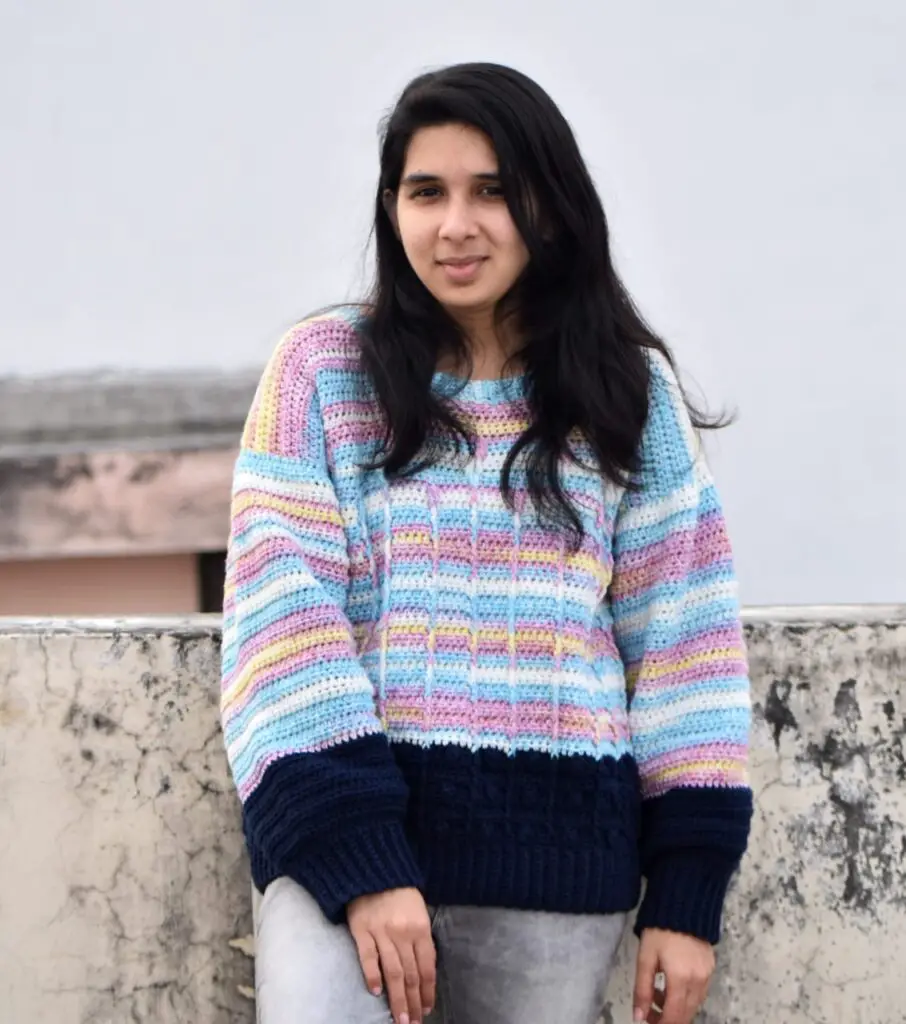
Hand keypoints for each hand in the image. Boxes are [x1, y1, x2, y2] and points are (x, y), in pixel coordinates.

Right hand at [347, 887, 435, 1023]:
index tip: (426, 1009)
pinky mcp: (361, 930)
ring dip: (397, 998)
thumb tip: (424, 971)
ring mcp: (381, 932)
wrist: (374, 869)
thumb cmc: (400, 891)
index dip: (427, 991)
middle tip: (412, 1023)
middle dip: (413, 1002)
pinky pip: (368, 958)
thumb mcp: (419, 911)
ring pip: (392, 972)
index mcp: (420, 928)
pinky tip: (377, 993)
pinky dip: (372, 976)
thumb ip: (421, 939)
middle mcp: (402, 933)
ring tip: (399, 1018)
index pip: (427, 967)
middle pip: (411, 974)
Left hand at [633, 927, 714, 1022]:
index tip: (648, 1022)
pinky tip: (671, 986)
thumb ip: (642, 990)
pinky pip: (699, 992)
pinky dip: (686, 996)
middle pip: (686, 1014)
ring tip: (657, 994)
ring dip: (676, 1008)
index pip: (674, 1016)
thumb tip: (639, 1017)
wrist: (683, 905)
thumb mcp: (645, 958)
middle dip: (667, 1018)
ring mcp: (707, 975)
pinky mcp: (711, 968)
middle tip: (649, 1012)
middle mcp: (698, 981)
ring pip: (693, 1005)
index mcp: (681, 979)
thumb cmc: (660, 930)